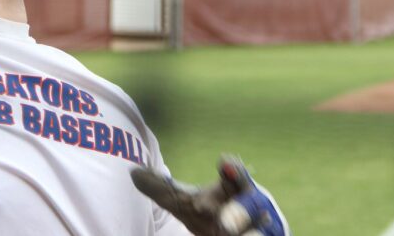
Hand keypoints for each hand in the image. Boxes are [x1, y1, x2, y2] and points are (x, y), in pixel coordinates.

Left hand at [131, 155, 289, 235]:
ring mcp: (260, 230)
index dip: (232, 170)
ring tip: (230, 233)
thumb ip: (164, 189)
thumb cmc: (213, 214)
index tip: (224, 163)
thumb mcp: (187, 203)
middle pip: (248, 206)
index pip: (235, 176)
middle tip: (224, 222)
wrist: (244, 233)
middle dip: (238, 212)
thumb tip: (133, 172)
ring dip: (250, 235)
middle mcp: (251, 208)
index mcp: (232, 189)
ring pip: (259, 232)